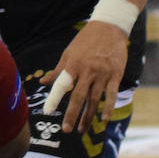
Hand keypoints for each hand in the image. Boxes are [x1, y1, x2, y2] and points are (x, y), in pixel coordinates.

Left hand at [41, 18, 128, 133]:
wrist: (109, 27)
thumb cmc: (85, 41)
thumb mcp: (68, 53)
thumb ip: (58, 71)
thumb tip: (43, 82)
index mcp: (73, 65)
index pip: (61, 84)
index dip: (54, 98)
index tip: (48, 111)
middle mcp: (87, 71)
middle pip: (78, 96)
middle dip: (72, 115)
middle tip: (67, 130)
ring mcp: (102, 74)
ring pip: (94, 99)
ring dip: (88, 116)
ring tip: (82, 130)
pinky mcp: (115, 74)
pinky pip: (111, 94)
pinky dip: (108, 107)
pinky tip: (104, 119)